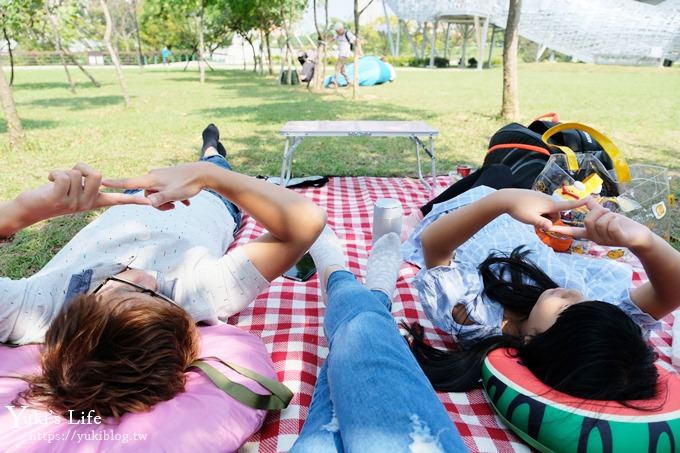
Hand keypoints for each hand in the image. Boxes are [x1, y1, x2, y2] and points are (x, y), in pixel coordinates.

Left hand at [14, 163, 150, 224]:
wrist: (29, 208)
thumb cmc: (53, 194)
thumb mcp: (75, 188)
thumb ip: (88, 182)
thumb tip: (99, 177)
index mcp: (94, 202)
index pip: (119, 200)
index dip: (134, 200)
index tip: (150, 202)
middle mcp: (87, 205)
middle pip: (97, 175)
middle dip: (81, 169)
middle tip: (68, 178)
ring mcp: (73, 204)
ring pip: (78, 173)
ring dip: (64, 171)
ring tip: (56, 183)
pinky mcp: (58, 200)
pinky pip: (64, 176)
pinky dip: (54, 173)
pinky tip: (49, 181)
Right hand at [103, 162, 214, 210]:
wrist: (204, 173)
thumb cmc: (189, 184)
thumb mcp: (174, 194)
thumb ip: (161, 199)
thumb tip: (148, 202)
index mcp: (151, 179)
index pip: (129, 183)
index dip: (115, 183)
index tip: (101, 181)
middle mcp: (153, 176)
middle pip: (146, 194)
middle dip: (157, 204)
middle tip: (173, 208)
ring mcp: (162, 176)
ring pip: (158, 193)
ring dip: (168, 201)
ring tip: (182, 204)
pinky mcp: (169, 177)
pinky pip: (166, 190)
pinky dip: (174, 197)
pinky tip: (186, 202)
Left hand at [496, 189, 589, 230]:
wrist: (505, 198)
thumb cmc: (518, 209)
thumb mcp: (530, 219)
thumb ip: (542, 223)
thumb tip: (551, 227)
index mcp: (549, 204)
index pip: (567, 205)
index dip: (579, 204)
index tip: (590, 200)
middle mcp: (547, 199)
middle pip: (555, 213)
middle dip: (550, 219)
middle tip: (536, 222)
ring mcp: (541, 197)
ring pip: (548, 210)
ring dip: (543, 216)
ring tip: (530, 216)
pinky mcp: (536, 196)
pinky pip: (542, 206)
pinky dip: (538, 211)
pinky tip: (527, 211)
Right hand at [550, 198, 653, 249]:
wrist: (640, 237)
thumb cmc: (622, 226)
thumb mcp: (606, 216)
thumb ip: (595, 208)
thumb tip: (586, 198)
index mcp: (591, 234)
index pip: (574, 233)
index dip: (562, 231)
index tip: (550, 229)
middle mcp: (596, 238)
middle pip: (588, 221)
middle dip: (599, 212)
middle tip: (609, 213)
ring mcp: (606, 240)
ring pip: (601, 222)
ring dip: (610, 215)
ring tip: (616, 219)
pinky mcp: (618, 239)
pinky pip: (612, 226)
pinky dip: (616, 220)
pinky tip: (620, 223)